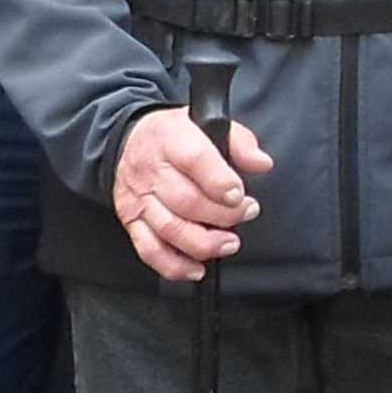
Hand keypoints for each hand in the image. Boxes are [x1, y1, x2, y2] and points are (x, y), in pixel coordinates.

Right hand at [114, 103, 269, 280]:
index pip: (195, 160)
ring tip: (229, 243)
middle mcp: (151, 170)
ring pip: (170, 229)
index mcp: (171, 138)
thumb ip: (239, 142)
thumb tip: (261, 163)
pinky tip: (197, 269)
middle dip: (224, 215)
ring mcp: (139, 199)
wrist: (130, 141)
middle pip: (186, 201)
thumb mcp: (208, 123)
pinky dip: (175, 265)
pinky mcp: (132, 221)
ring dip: (204, 243)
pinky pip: (150, 250)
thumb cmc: (175, 136)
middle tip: (247, 213)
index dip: (220, 182)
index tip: (240, 195)